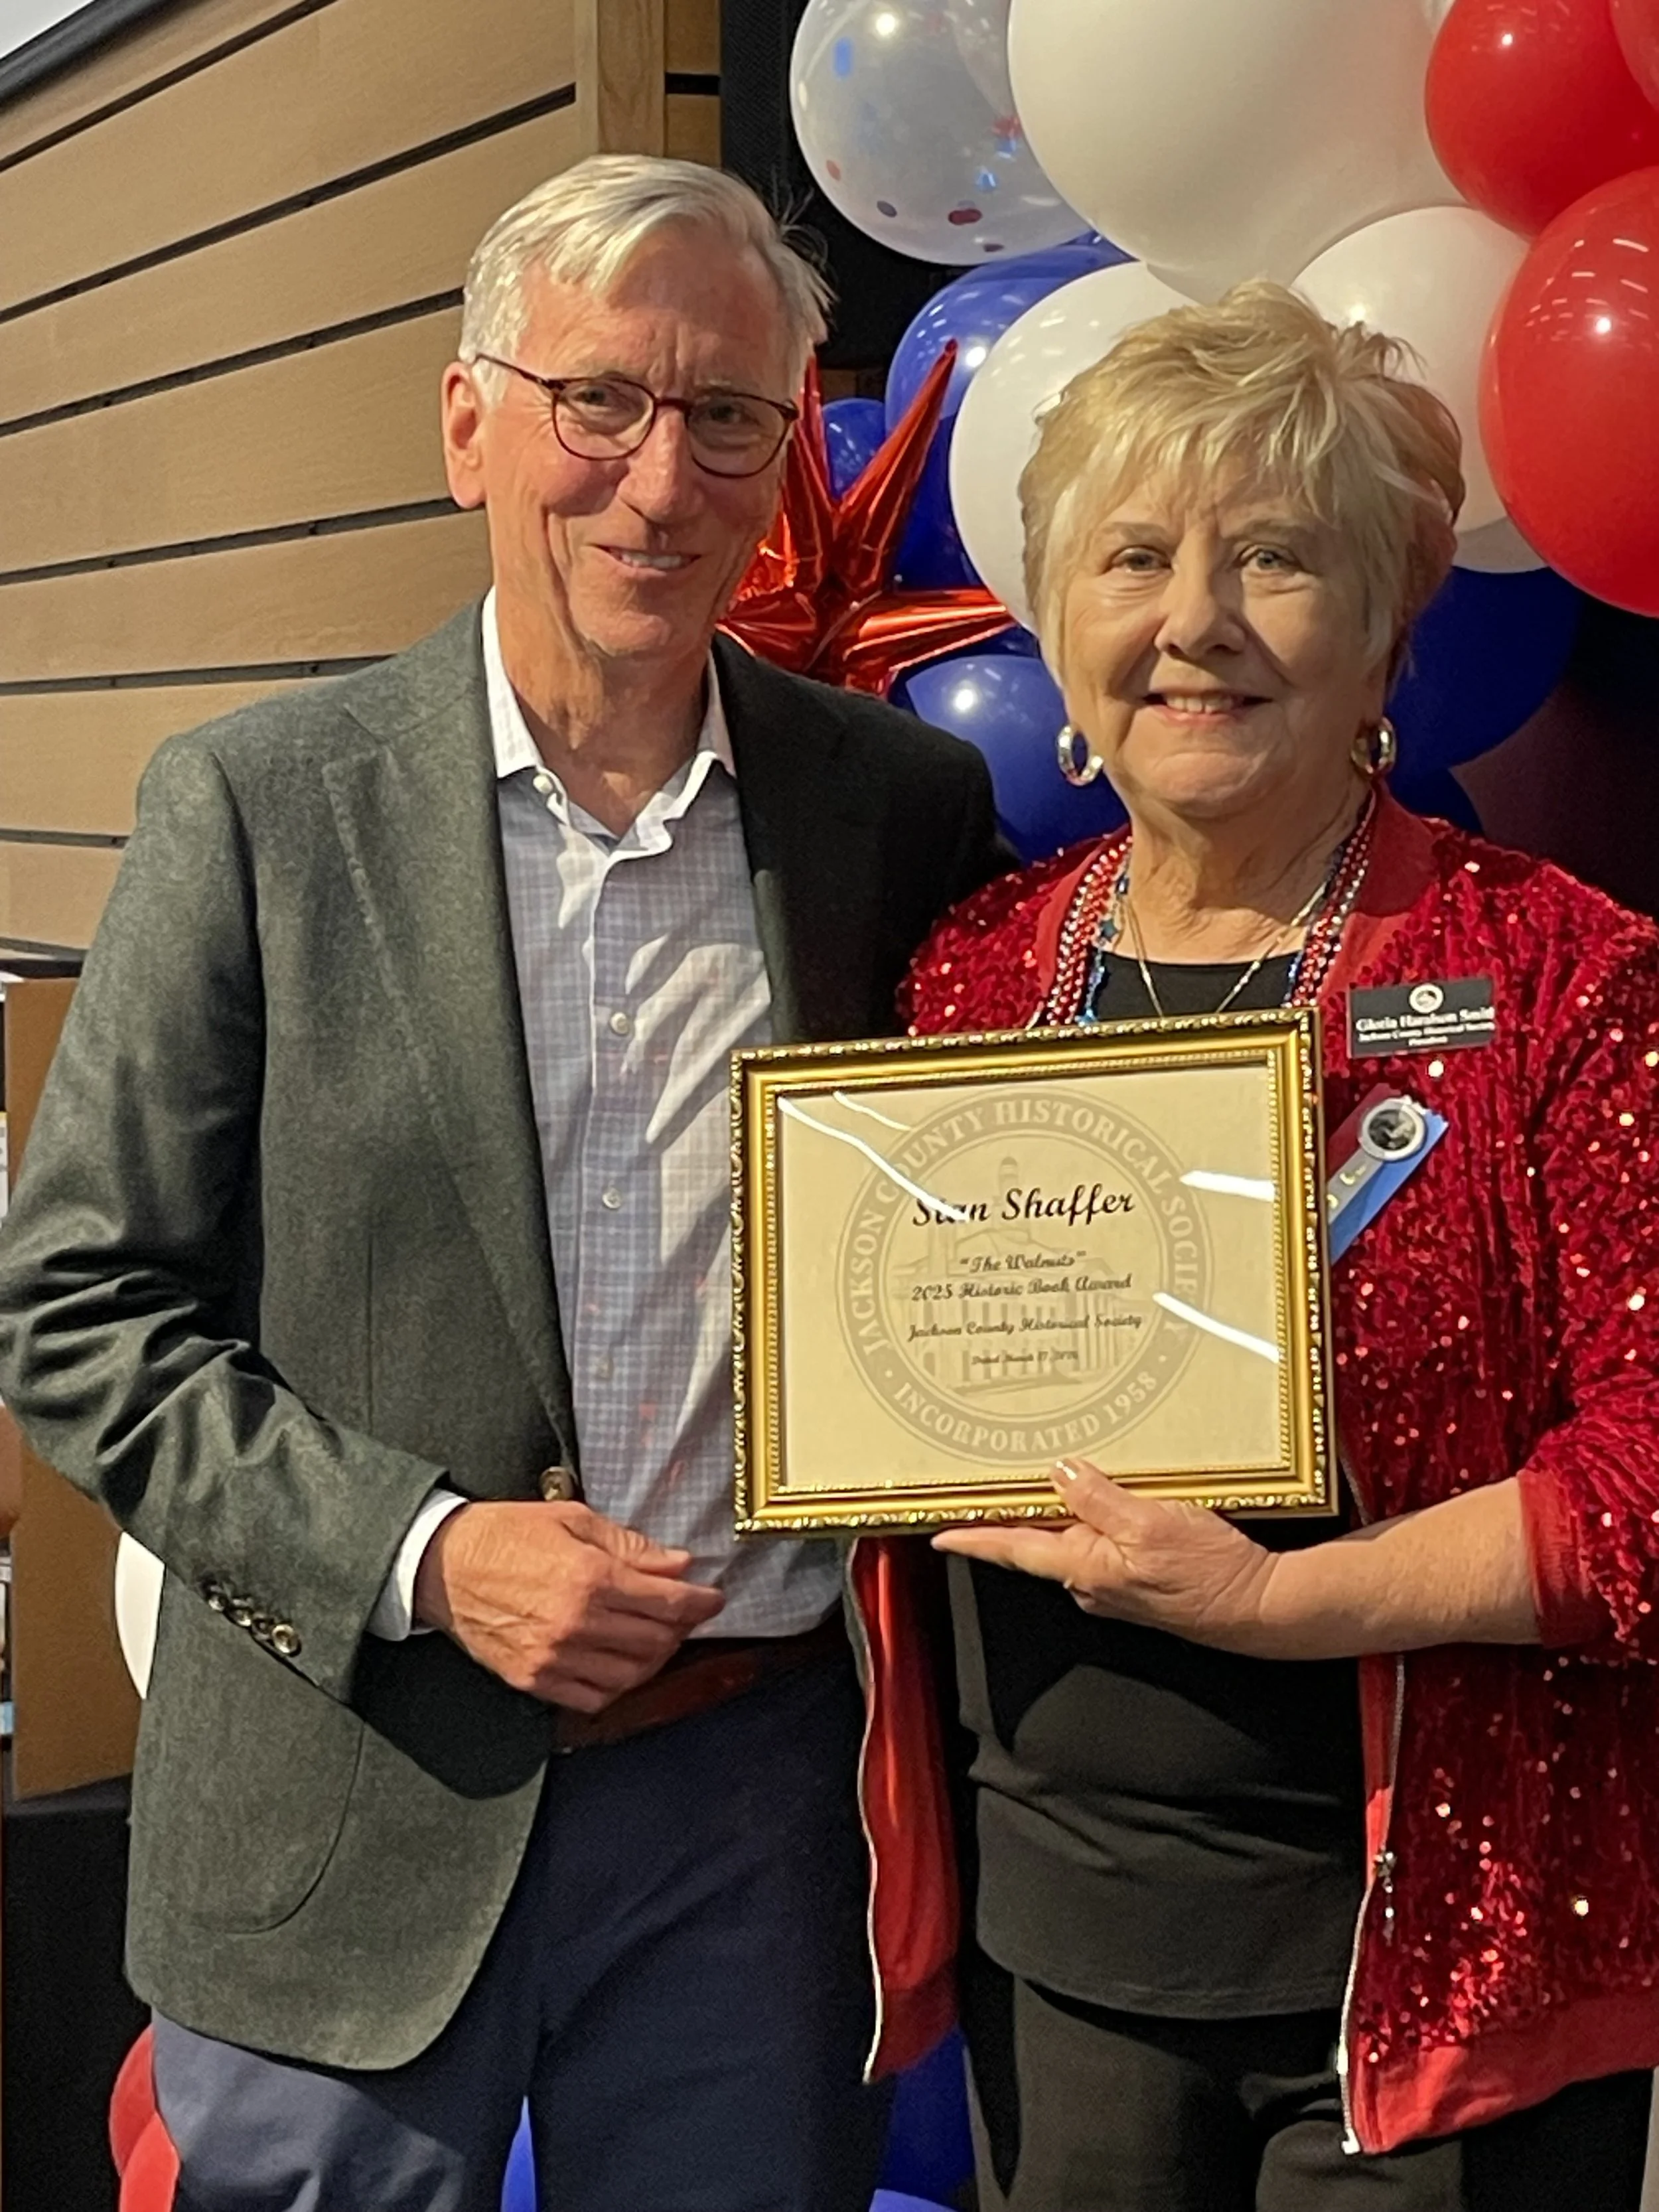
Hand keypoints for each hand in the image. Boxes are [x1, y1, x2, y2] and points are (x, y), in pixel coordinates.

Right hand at [413, 1500, 724, 1708]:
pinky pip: (592, 1698)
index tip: (714, 1599)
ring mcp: (554, 1657)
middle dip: (680, 1629)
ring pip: (630, 1676)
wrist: (442, 1564)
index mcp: (590, 1578)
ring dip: (653, 1660)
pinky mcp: (533, 1679)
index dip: (700, 1603)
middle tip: (685, 1615)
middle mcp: (576, 1623)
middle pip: (655, 1642)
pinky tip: (618, 1664)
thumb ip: (630, 1546)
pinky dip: (616, 1686)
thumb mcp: (573, 1519)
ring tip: (656, 1639)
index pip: (667, 1603)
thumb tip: (678, 1565)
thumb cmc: (506, 1533)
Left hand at [932, 1459, 1279, 1653]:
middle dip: (1013, 1514)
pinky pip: (1101, 1543)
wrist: (1259, 1608)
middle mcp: (1091, 1581)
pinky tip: (1102, 1495)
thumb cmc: (1210, 1573)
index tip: (938, 1533)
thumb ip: (1100, 1499)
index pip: (1014, 1549)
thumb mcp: (1152, 1523)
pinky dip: (1092, 1518)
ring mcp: (1115, 1584)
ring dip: (1055, 1511)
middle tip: (985, 1482)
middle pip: (1037, 1541)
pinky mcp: (1139, 1580)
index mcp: (1085, 1568)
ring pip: (1071, 1539)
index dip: (974, 1539)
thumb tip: (1060, 1473)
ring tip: (1042, 1474)